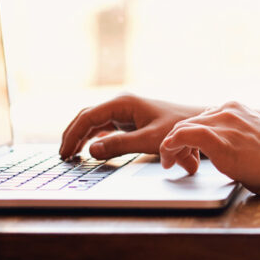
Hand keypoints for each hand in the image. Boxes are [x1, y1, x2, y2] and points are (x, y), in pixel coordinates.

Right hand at [58, 94, 201, 159]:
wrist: (197, 124)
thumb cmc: (177, 129)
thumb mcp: (148, 140)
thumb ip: (119, 145)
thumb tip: (90, 150)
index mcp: (123, 103)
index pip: (88, 117)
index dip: (73, 135)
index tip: (64, 152)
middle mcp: (121, 104)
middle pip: (87, 117)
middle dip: (73, 135)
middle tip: (63, 156)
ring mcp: (124, 110)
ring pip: (94, 122)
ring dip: (81, 137)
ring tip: (70, 155)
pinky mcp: (129, 119)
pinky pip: (104, 127)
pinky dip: (93, 137)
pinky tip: (87, 149)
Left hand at [159, 100, 259, 197]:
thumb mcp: (256, 140)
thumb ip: (238, 138)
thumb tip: (227, 152)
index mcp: (237, 109)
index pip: (203, 118)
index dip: (191, 137)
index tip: (189, 153)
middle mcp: (227, 110)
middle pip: (189, 122)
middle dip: (179, 142)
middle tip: (175, 161)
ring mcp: (222, 122)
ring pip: (182, 128)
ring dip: (171, 146)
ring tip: (170, 164)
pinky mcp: (216, 138)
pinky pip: (181, 135)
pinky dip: (170, 146)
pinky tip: (168, 159)